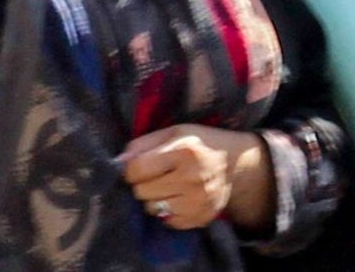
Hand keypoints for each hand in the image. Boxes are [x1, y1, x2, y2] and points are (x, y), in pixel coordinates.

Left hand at [120, 125, 269, 233]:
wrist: (237, 162)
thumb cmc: (201, 143)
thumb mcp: (175, 132)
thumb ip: (143, 144)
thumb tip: (117, 163)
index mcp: (185, 150)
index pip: (136, 170)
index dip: (134, 168)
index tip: (142, 165)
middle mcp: (192, 177)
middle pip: (141, 192)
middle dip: (145, 183)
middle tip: (160, 175)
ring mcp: (198, 200)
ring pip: (151, 209)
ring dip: (156, 198)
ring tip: (171, 186)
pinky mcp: (201, 217)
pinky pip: (167, 221)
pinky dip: (169, 211)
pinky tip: (181, 197)